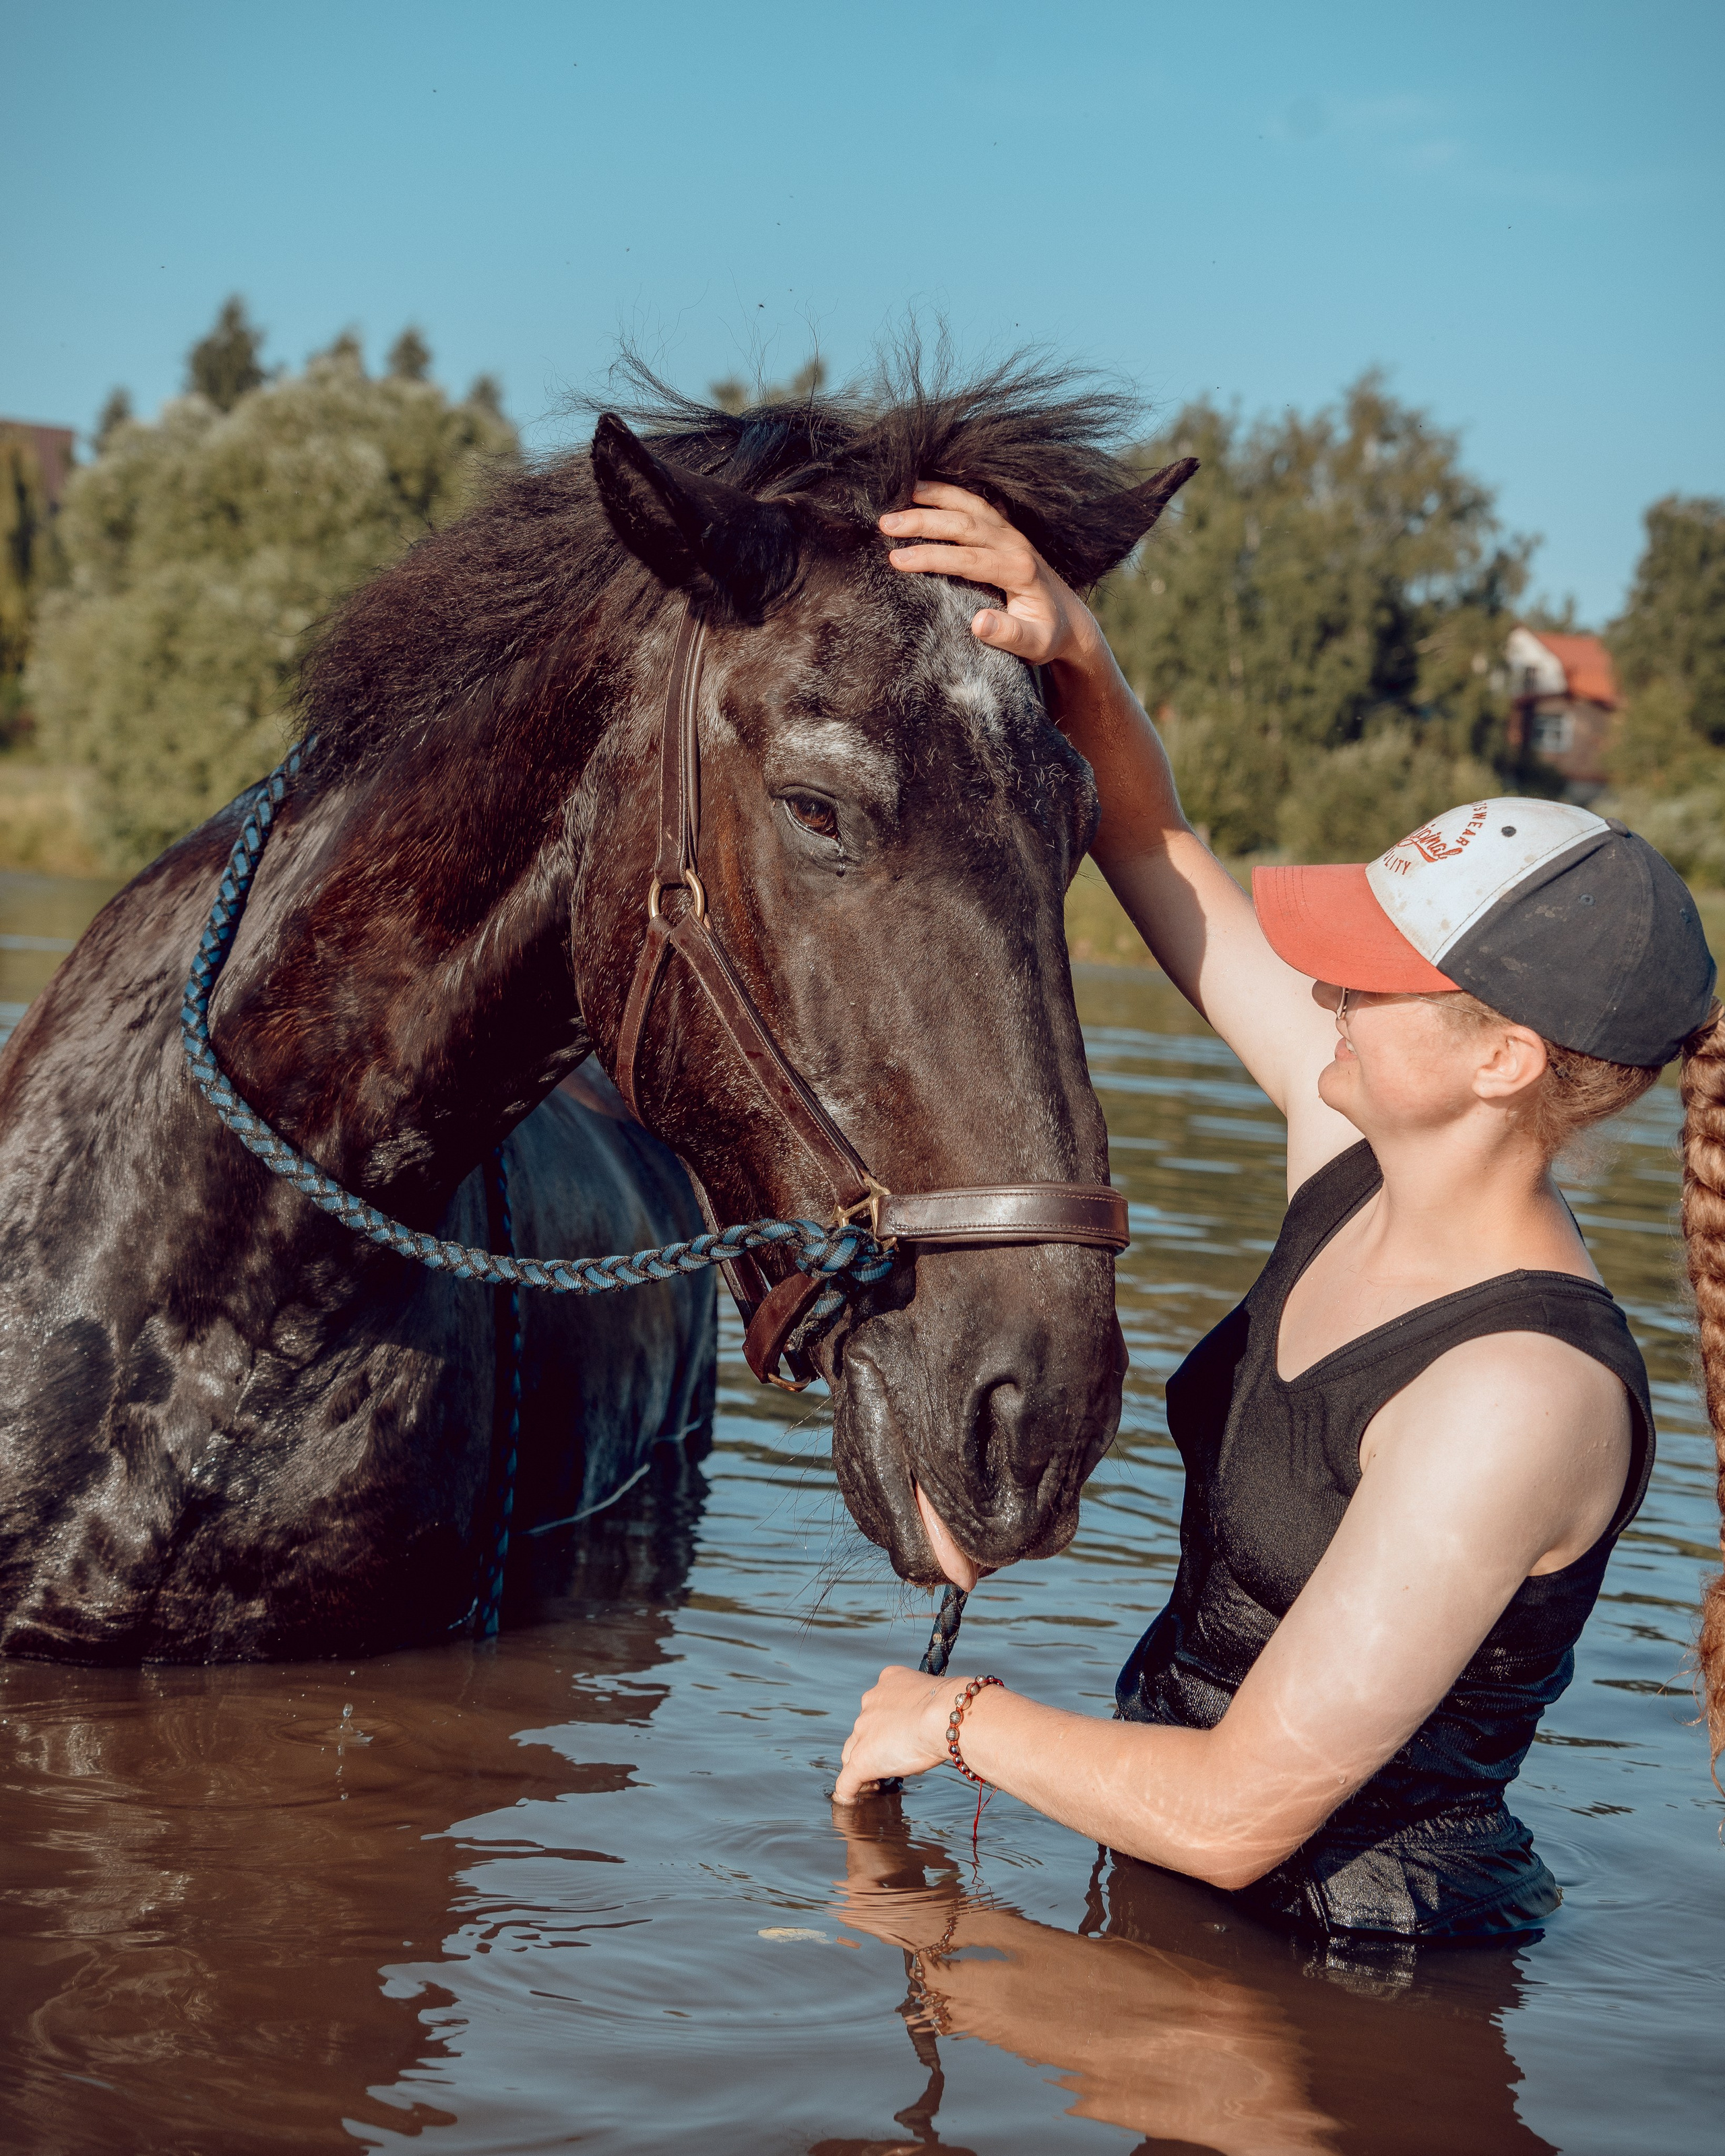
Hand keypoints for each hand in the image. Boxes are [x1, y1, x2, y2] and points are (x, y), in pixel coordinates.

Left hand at [832, 1663, 959, 1803]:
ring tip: (876, 1782)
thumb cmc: (950, 1708)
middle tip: (892, 1760)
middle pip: (864, 1729)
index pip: (880, 1705)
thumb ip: (926, 1709)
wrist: (943, 1715)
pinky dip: (848, 1791)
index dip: (888, 1725)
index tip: (899, 1738)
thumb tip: (930, 1727)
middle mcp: (871, 1701)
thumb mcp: (936, 1699)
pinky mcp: (861, 1759)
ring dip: (863, 1763)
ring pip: (852, 1751)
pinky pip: (847, 1780)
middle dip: (875, 1743)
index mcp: (889, 1681)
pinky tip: (850, 1799)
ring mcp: (863, 1730)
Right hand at [879, 484, 1100, 670]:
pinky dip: (948, 492)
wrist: (1070, 620)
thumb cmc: (1047, 634)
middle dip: (922, 521)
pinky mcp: (1005, 530)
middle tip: (884, 524)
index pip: (968, 558)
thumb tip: (978, 623)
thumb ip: (1009, 635)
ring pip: (968, 505)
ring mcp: (1010, 533)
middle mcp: (1014, 544)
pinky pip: (974, 503)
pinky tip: (923, 487)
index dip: (931, 556)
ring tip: (896, 494)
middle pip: (964, 523)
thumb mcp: (1035, 645)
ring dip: (932, 497)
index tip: (897, 559)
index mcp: (1019, 570)